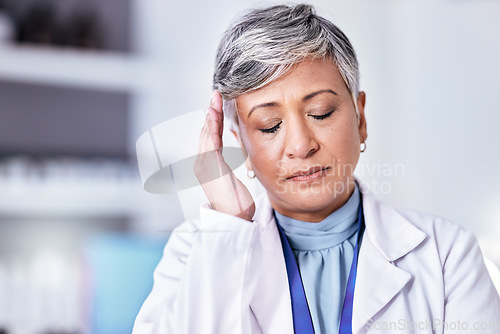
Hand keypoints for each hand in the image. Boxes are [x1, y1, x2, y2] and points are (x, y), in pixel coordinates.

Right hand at [193, 91, 255, 220]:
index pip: (210, 137)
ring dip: (210, 116)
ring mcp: (205, 166)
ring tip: (215, 99)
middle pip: (206, 133)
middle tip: (216, 94)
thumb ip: (228, 165)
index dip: (213, 120)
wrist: (235, 220)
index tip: (217, 104)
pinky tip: (214, 115)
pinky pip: (210, 143)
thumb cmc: (236, 203)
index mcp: (207, 165)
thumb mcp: (231, 179)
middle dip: (211, 113)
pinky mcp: (211, 169)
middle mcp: (202, 164)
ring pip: (206, 135)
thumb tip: (233, 153)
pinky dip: (211, 128)